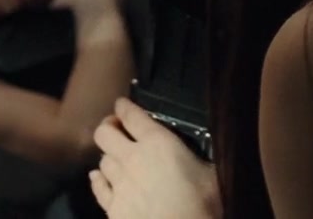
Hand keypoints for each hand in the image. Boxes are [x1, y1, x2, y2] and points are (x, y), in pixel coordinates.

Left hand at [90, 98, 221, 218]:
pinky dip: (98, 180)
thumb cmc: (203, 205)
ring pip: (102, 160)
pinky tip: (98, 177)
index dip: (124, 106)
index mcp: (158, 143)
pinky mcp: (112, 207)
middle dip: (108, 127)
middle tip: (117, 129)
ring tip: (116, 158)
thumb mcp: (213, 174)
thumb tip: (214, 147)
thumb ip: (202, 157)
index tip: (122, 104)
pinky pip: (98, 187)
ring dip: (109, 156)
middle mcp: (131, 158)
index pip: (131, 115)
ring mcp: (119, 184)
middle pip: (104, 133)